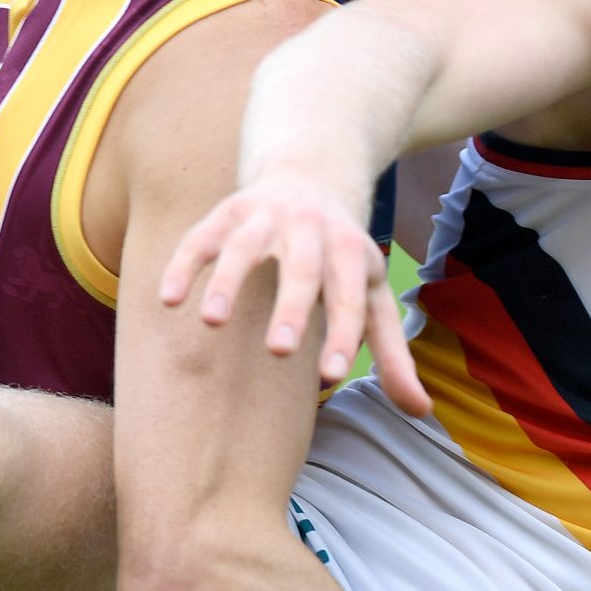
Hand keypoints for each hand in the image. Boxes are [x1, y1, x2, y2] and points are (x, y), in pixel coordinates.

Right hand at [157, 179, 428, 411]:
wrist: (312, 177)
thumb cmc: (344, 258)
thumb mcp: (374, 297)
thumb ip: (393, 355)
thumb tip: (421, 413)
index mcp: (352, 254)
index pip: (351, 299)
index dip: (343, 335)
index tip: (330, 377)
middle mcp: (312, 230)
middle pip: (303, 268)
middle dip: (292, 307)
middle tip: (280, 350)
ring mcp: (267, 217)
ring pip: (245, 246)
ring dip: (228, 281)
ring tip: (211, 322)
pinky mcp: (228, 211)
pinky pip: (201, 236)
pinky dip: (184, 264)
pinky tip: (168, 299)